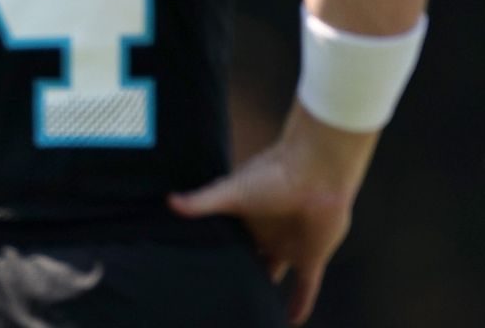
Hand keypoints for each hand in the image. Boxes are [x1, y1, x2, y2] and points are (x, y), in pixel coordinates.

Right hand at [169, 108, 375, 324]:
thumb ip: (202, 202)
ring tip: (251, 312)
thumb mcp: (231, 191)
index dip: (213, 255)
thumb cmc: (272, 174)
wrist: (316, 172)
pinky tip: (292, 321)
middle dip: (237, 274)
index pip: (225, 242)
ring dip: (265, 292)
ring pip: (273, 275)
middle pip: (247, 260)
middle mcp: (264, 234)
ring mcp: (288, 246)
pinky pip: (306, 287)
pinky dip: (300, 303)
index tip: (195, 270)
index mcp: (243, 218)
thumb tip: (168, 202)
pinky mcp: (311, 257)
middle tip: (219, 296)